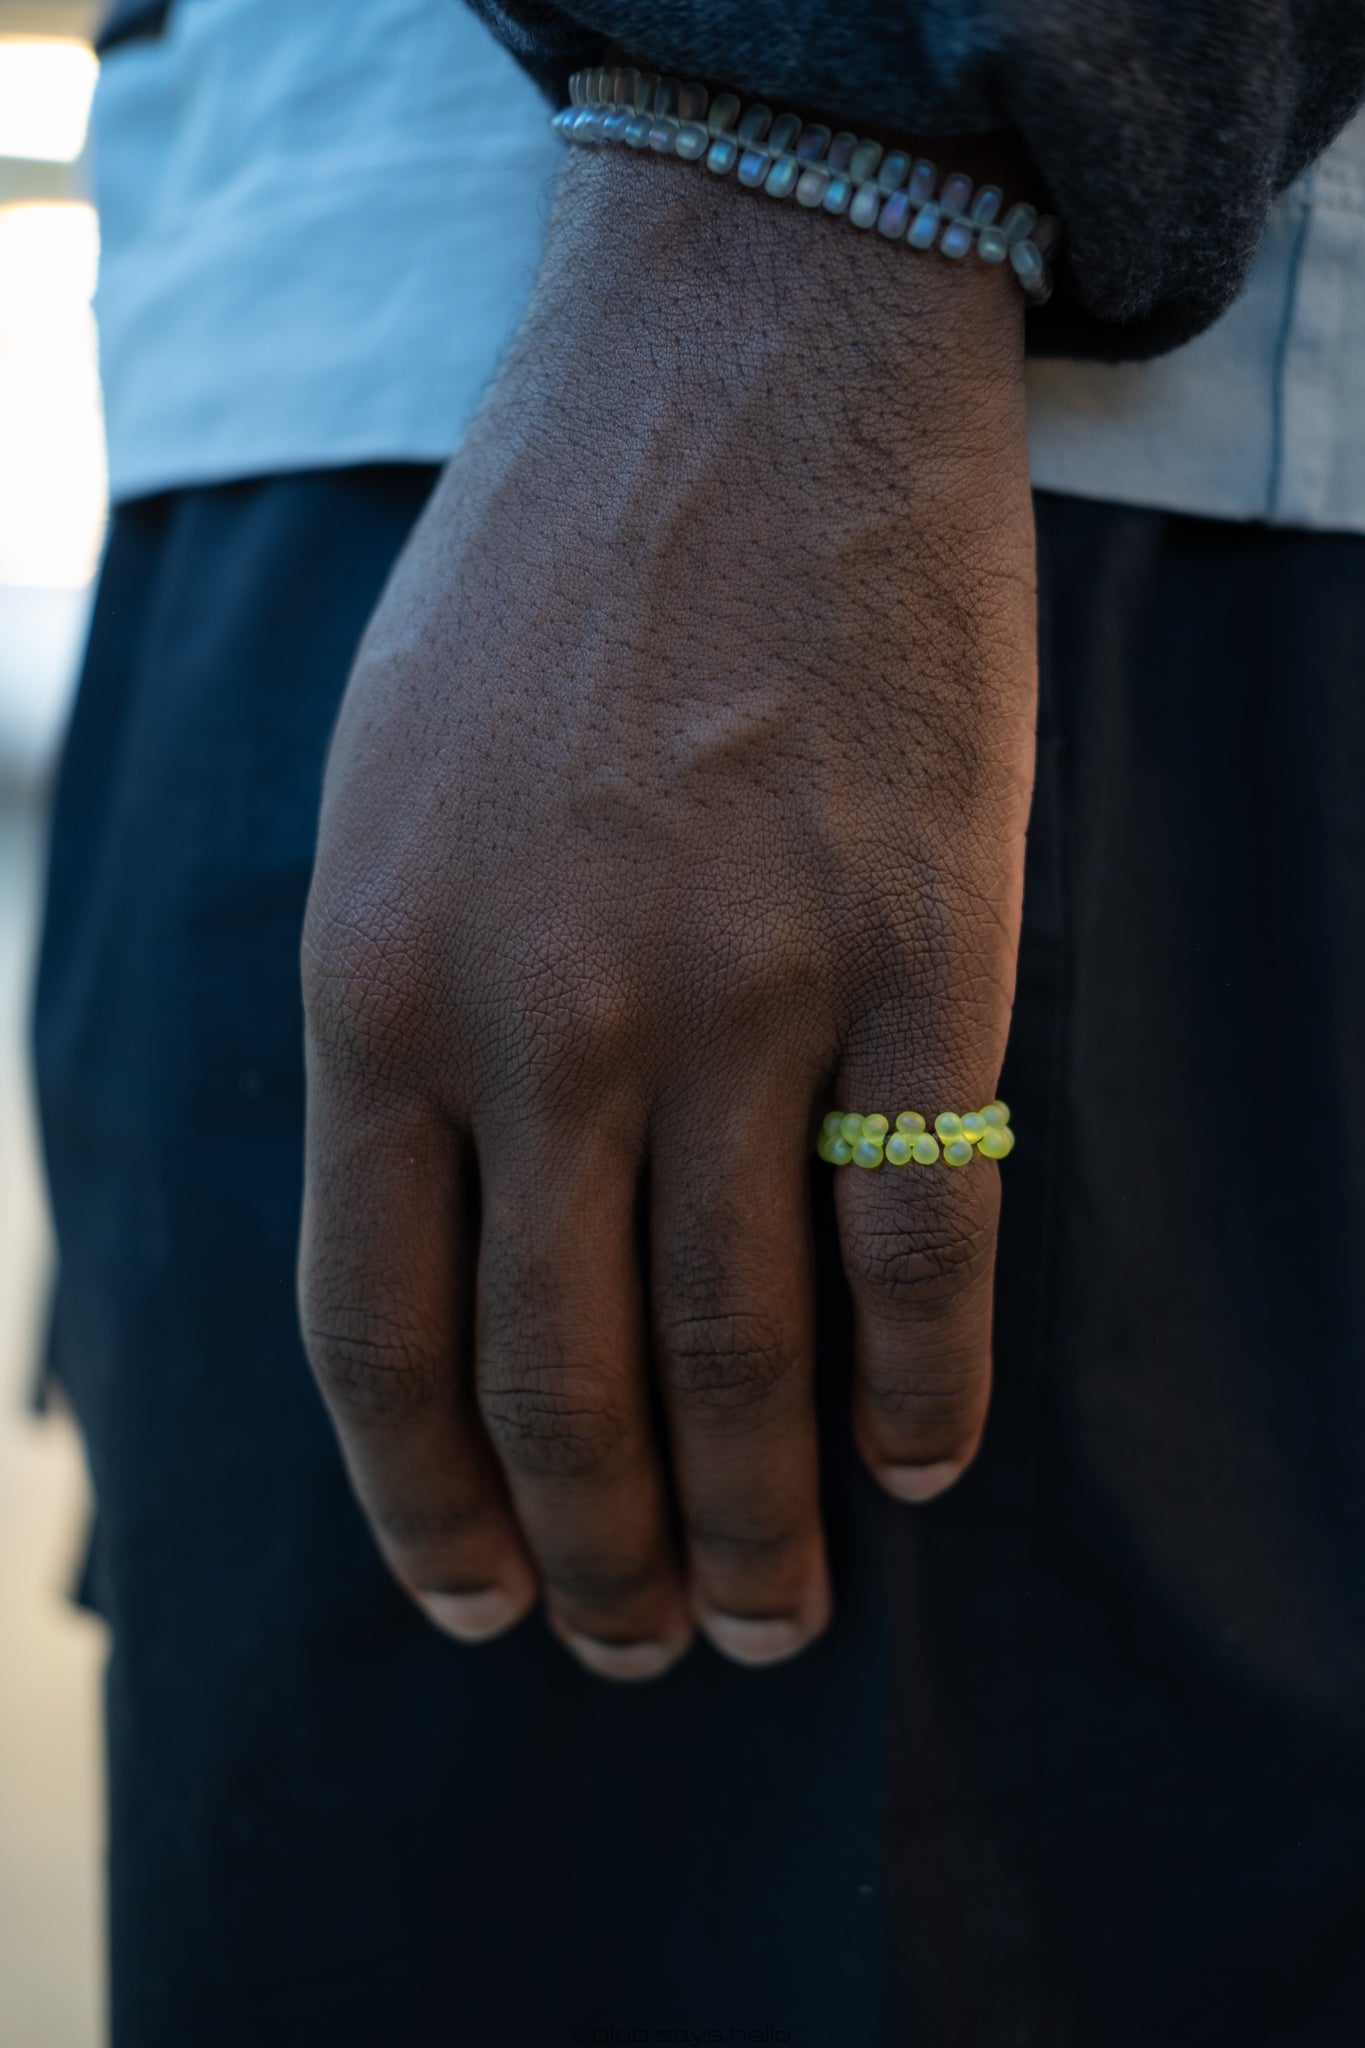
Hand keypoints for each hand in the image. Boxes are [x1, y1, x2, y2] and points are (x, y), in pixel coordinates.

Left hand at [299, 145, 1035, 1678]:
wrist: (740, 361)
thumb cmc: (547, 585)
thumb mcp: (379, 804)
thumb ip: (398, 1028)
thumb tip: (455, 1237)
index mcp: (380, 988)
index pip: (373, 1338)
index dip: (425, 1507)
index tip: (472, 1603)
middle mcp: (542, 1022)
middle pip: (562, 1381)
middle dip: (595, 1557)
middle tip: (638, 1652)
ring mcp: (736, 994)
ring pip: (742, 1351)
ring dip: (758, 1522)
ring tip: (772, 1620)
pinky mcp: (917, 952)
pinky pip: (923, 1241)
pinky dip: (924, 1386)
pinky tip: (922, 1464)